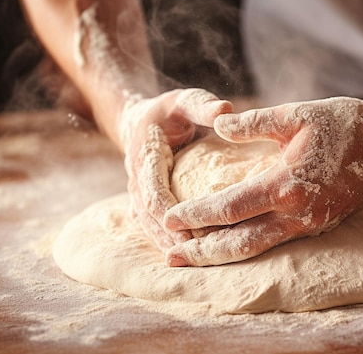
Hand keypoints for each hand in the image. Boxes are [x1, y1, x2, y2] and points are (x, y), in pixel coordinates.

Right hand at [119, 88, 232, 252]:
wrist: (140, 121)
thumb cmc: (168, 112)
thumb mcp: (183, 101)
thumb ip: (202, 105)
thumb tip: (226, 110)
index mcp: (144, 158)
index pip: (153, 191)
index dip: (168, 212)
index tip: (188, 230)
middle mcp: (136, 181)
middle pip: (150, 216)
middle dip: (171, 236)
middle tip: (198, 254)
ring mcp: (138, 195)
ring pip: (149, 226)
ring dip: (168, 244)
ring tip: (194, 261)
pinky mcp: (144, 204)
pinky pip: (153, 225)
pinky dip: (168, 240)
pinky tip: (189, 254)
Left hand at [163, 96, 362, 265]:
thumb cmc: (345, 123)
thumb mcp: (295, 115)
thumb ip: (252, 123)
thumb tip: (218, 126)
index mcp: (286, 186)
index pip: (229, 208)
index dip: (196, 215)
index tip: (168, 218)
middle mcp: (297, 214)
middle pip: (239, 243)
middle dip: (203, 252)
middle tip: (172, 258)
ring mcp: (311, 223)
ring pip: (258, 248)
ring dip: (224, 255)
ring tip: (196, 258)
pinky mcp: (320, 222)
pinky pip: (277, 241)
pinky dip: (250, 246)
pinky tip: (235, 244)